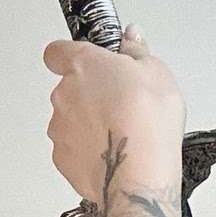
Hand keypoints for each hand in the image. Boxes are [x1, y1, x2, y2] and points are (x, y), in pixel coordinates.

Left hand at [43, 25, 185, 203]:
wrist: (138, 177)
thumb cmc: (146, 124)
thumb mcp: (157, 73)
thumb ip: (136, 52)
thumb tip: (130, 39)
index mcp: (83, 65)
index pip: (58, 50)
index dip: (71, 54)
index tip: (87, 60)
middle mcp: (64, 95)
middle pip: (69, 88)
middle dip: (90, 94)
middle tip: (120, 103)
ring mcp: (60, 128)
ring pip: (70, 120)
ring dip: (89, 124)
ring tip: (120, 133)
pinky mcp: (62, 159)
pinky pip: (72, 149)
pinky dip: (88, 151)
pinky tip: (112, 153)